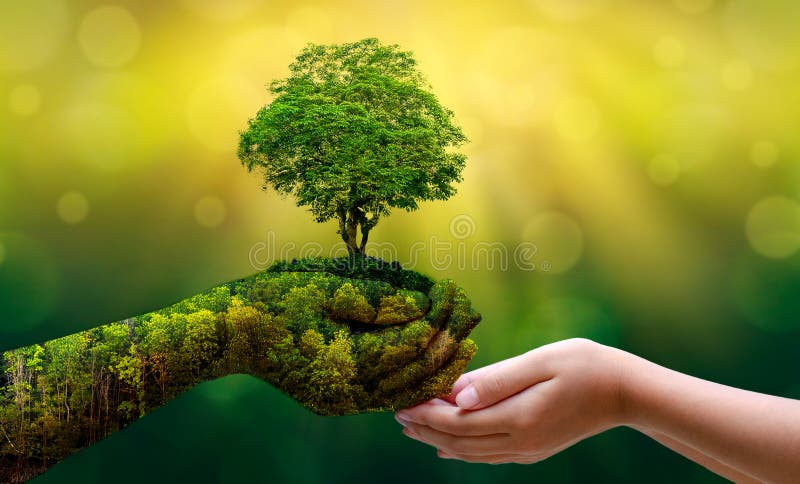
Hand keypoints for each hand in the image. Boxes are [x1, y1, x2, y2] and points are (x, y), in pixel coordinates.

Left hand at [394, 338, 629, 463]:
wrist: (626, 392)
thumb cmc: (584, 365)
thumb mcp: (540, 362)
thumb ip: (497, 380)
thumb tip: (456, 395)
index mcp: (519, 418)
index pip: (457, 422)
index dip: (425, 415)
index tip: (400, 403)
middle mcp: (520, 442)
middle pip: (459, 442)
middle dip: (425, 429)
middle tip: (397, 413)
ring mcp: (528, 450)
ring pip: (471, 452)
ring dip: (438, 441)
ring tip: (413, 427)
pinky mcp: (534, 449)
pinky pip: (488, 456)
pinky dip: (462, 451)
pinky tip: (449, 448)